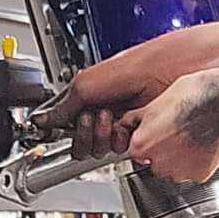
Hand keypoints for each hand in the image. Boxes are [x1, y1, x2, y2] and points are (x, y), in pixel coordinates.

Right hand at [31, 38, 178, 158]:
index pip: (62, 119)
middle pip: (78, 141)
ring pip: (99, 150)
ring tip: (114, 117)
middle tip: (93, 117)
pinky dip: (122, 142)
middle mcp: (105, 111)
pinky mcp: (140, 136)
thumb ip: (62, 104)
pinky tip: (129, 127)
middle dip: (83, 133)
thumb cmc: (141, 65)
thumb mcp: (89, 81)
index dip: (57, 127)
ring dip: (103, 136)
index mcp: (90, 94)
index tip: (54, 128)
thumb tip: (40, 120)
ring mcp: (123, 124)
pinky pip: (121, 152)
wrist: (179, 70)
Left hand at [113, 71, 218, 183]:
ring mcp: (181, 171)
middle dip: (165, 150)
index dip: (149, 140)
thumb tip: (127, 123)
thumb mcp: (156, 102)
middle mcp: (159, 162)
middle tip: (178, 131)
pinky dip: (198, 161)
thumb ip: (137, 119)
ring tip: (192, 135)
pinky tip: (203, 142)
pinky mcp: (201, 174)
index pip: (137, 151)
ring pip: (175, 169)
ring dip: (181, 157)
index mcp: (143, 144)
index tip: (159, 133)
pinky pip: (194, 172)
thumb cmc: (193, 94)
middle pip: (156, 162)